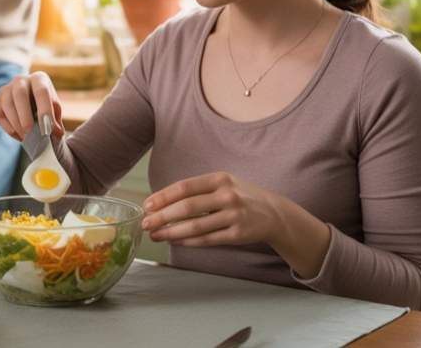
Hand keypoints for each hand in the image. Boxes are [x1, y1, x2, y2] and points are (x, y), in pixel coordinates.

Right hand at [0, 71, 65, 141]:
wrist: (31, 104)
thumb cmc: (45, 106)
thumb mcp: (54, 110)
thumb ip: (56, 120)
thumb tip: (56, 133)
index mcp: (39, 78)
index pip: (41, 91)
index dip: (44, 110)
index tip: (48, 129)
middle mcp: (20, 80)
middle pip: (20, 94)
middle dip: (26, 117)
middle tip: (32, 134)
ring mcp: (6, 89)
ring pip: (7, 105)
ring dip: (17, 125)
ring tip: (27, 138)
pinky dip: (9, 128)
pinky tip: (20, 135)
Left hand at [141, 172, 287, 247]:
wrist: (274, 213)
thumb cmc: (240, 196)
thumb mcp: (223, 183)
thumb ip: (198, 190)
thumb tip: (162, 201)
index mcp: (220, 178)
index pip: (185, 187)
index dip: (163, 196)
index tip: (147, 205)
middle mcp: (227, 195)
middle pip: (187, 207)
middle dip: (162, 216)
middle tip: (146, 223)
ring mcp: (234, 216)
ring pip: (195, 226)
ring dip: (171, 232)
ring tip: (155, 235)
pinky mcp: (238, 235)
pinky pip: (206, 240)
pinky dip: (187, 241)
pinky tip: (174, 241)